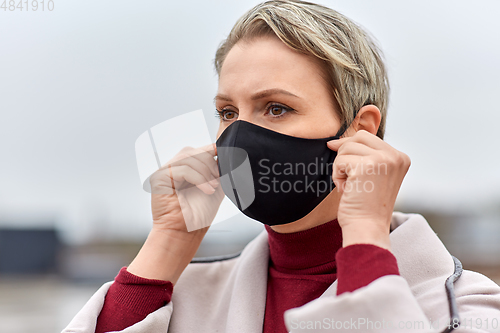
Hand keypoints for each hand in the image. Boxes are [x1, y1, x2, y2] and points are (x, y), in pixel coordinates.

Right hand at [128, 143, 223, 282]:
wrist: (186, 234)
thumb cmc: (198, 215)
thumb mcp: (214, 187)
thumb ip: (218, 171)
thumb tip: (226, 154)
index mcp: (183, 170)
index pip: (195, 151)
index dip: (209, 149)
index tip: (222, 151)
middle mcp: (171, 169)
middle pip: (191, 151)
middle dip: (209, 162)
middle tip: (219, 177)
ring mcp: (163, 173)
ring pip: (187, 158)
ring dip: (205, 172)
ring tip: (213, 187)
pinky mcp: (158, 179)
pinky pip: (181, 169)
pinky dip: (198, 178)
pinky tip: (207, 190)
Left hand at [327, 130, 410, 249]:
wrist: (366, 228)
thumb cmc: (364, 206)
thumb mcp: (370, 175)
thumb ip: (361, 155)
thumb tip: (333, 142)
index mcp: (400, 158)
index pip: (368, 138)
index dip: (351, 149)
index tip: (348, 170)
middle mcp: (396, 157)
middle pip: (358, 137)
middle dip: (345, 155)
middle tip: (348, 178)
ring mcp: (384, 160)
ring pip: (347, 148)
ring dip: (340, 168)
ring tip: (349, 186)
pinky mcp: (368, 166)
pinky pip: (339, 161)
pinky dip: (337, 176)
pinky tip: (346, 190)